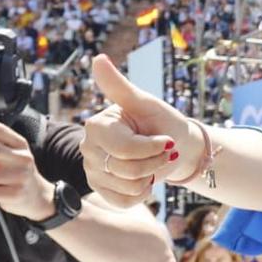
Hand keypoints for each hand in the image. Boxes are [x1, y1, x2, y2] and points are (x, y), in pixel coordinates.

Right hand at [83, 56, 191, 208]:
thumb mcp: (145, 103)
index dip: (154, 148)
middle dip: (155, 163)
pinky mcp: (100, 190)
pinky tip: (144, 179)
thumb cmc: (161, 122)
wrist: (174, 147)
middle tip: (161, 152)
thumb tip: (98, 58)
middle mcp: (88, 149)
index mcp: (96, 126)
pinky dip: (142, 193)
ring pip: (129, 188)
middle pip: (129, 170)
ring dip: (150, 177)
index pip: (126, 149)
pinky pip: (124, 202)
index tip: (165, 139)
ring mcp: (92, 171)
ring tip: (151, 164)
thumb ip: (120, 86)